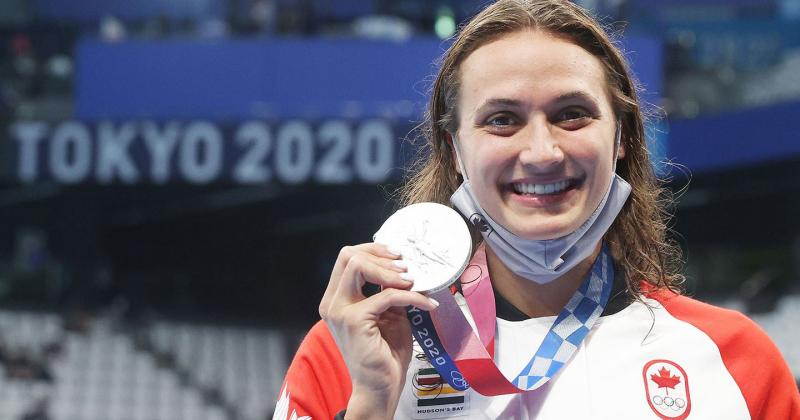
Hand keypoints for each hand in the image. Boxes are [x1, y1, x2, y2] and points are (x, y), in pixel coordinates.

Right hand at [319, 243, 438, 418]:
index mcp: (337, 299)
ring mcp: (339, 311)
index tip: (398, 256)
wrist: (380, 387)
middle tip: (406, 266)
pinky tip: (426, 304)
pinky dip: (411, 296)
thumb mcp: (389, 313)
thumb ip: (388, 290)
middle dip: (381, 255)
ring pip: (358, 265)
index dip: (374, 250)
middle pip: (348, 255)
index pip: (347, 258)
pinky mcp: (354, 320)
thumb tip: (403, 268)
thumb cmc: (384, 353)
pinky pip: (386, 295)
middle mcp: (332, 302)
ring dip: (391, 271)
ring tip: (413, 281)